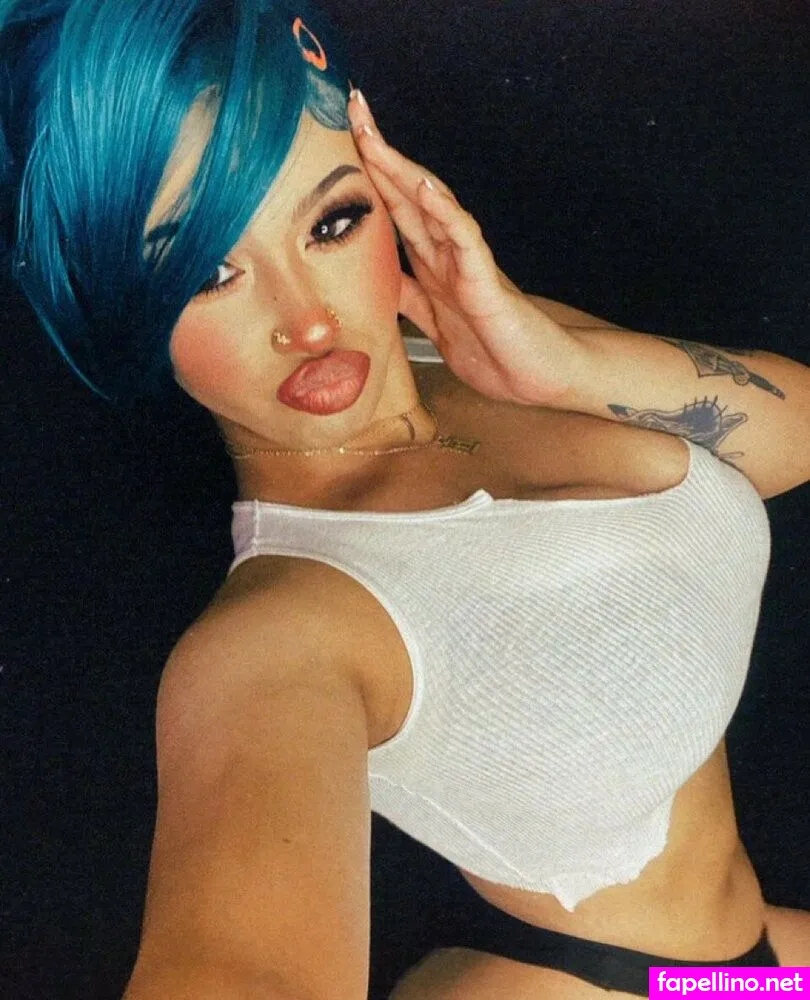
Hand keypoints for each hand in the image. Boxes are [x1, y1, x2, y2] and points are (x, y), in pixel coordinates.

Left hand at [348, 90, 575, 404]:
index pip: (394, 211)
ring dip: (402, 170)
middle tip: (353, 106)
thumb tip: (376, 282)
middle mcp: (447, 256)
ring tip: (374, 137)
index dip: (368, 177)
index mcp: (432, 267)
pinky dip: (445, 211)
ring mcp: (467, 265)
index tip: (341, 139)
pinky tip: (424, 188)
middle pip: (407, 195)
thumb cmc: (497, 354)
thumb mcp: (436, 327)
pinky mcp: (486, 284)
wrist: (541, 379)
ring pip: (432, 206)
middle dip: (378, 153)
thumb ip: (410, 300)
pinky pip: (465, 239)